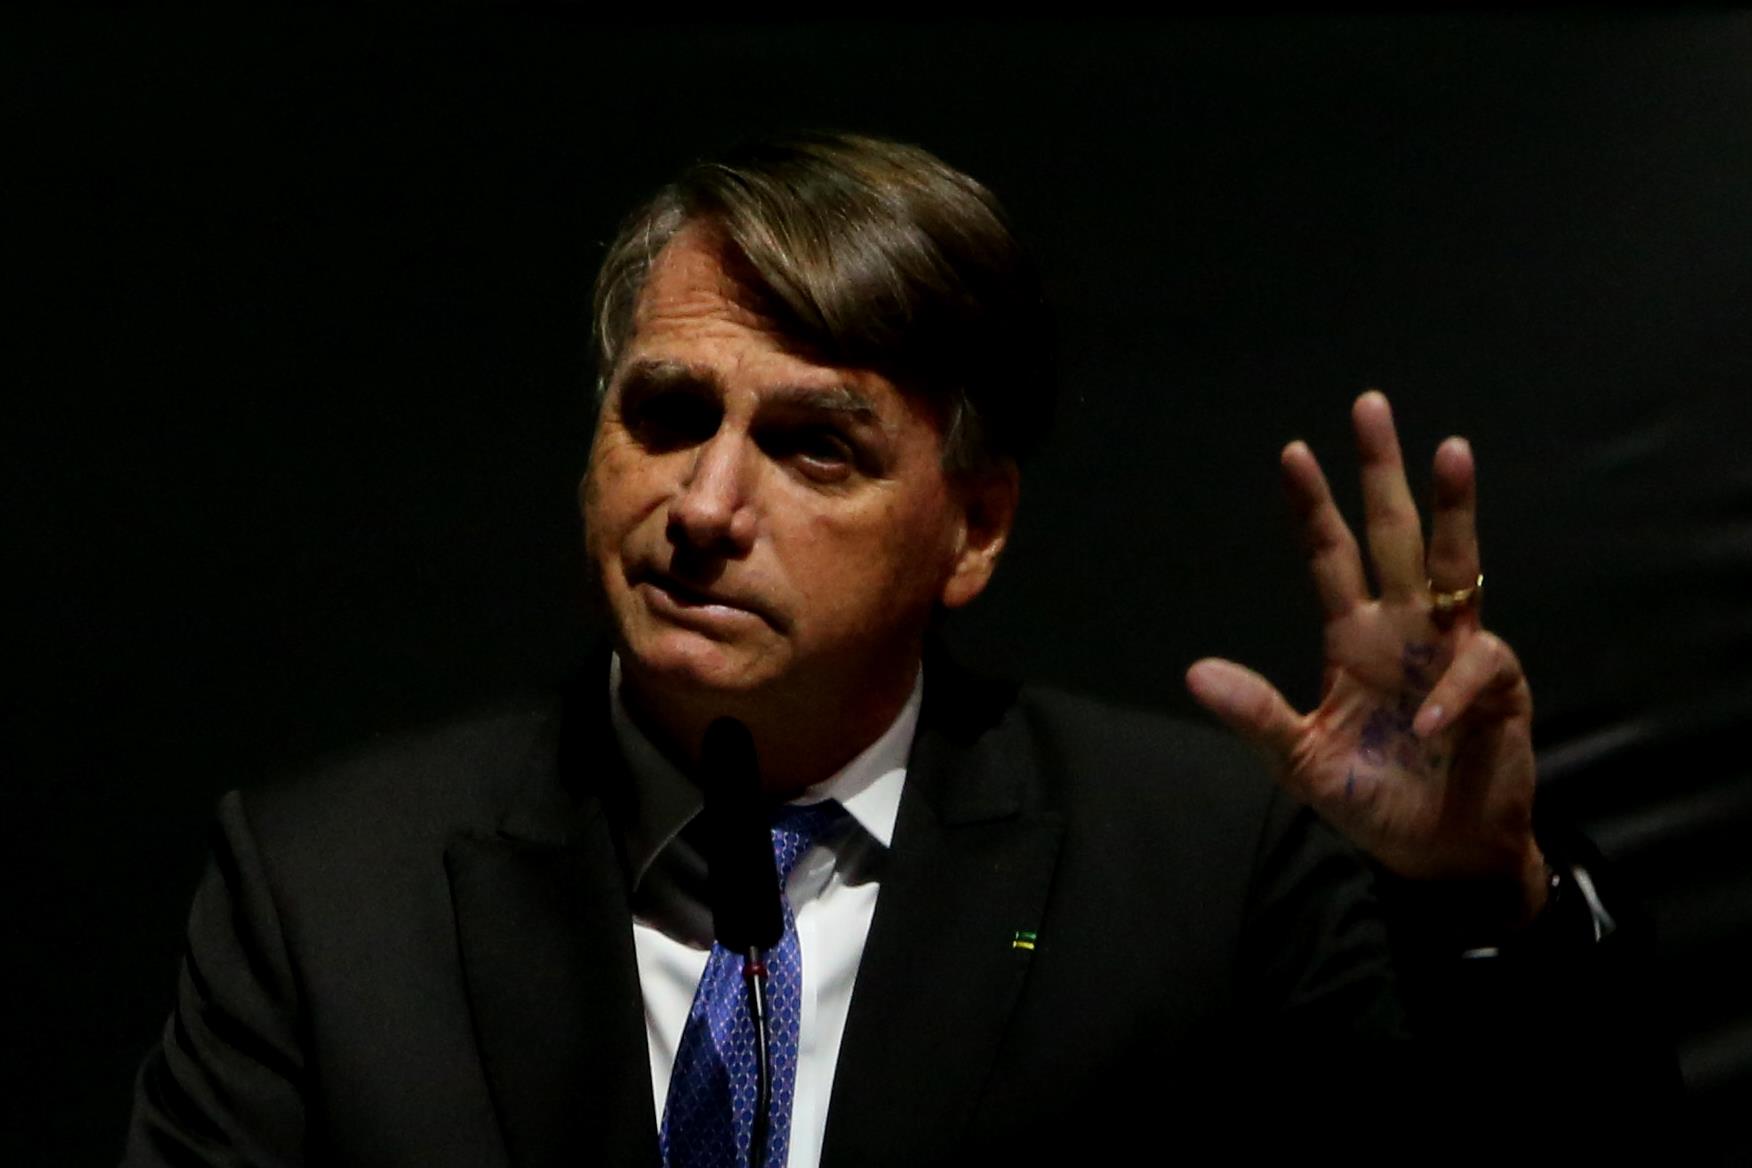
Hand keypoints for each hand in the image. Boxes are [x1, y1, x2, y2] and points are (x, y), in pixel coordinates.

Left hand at [1186, 391, 1545, 922]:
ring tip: (1452, 450)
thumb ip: (1255, 715)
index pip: (1330, 557)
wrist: (1437, 857)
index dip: (1312, 507)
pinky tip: (1425, 726)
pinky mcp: (1496, 685)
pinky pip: (1472, 667)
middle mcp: (1404, 628)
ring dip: (1455, 509)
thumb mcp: (1299, 760)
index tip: (1291, 453)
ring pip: (1458, 564)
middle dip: (1383, 471)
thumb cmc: (1373, 801)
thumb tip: (1193, 672)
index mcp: (1353, 637)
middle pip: (1395, 533)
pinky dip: (1447, 692)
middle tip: (1370, 405)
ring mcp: (1453, 649)